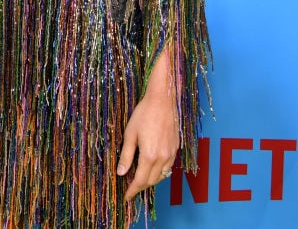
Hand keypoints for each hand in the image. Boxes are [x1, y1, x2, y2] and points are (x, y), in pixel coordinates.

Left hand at [116, 50, 179, 199]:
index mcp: (149, 155)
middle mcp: (163, 158)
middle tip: (130, 188)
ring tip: (140, 179)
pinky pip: (168, 167)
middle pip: (152, 181)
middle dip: (140, 186)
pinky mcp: (176, 148)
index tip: (126, 197)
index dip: (132, 190)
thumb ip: (126, 155)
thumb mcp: (130, 133)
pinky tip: (152, 167)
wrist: (163, 100)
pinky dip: (160, 172)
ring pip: (161, 176)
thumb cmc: (144, 114)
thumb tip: (121, 172)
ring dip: (151, 180)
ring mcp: (171, 154)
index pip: (140, 180)